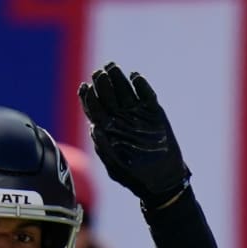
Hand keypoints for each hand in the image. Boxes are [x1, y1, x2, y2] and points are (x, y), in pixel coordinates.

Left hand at [78, 61, 189, 207]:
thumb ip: (104, 147)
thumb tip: (93, 127)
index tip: (84, 87)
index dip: (88, 97)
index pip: (94, 108)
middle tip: (98, 73)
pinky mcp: (154, 112)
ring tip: (112, 67)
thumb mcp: (115, 165)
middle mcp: (120, 118)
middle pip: (108, 96)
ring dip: (118, 78)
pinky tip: (135, 77)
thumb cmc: (134, 176)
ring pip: (125, 91)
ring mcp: (137, 114)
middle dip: (102, 83)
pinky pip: (147, 94)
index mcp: (107, 130)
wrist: (161, 180)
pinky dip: (141, 85)